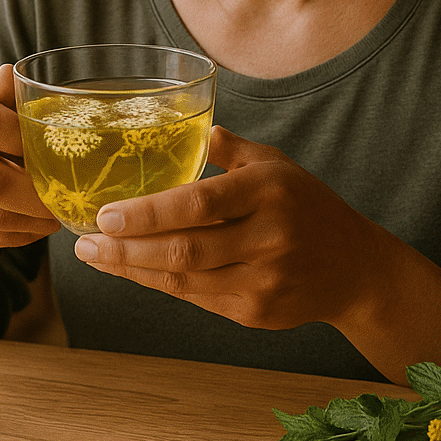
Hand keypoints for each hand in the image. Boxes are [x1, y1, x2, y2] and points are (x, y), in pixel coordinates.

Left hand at [71, 126, 391, 330]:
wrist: (356, 269)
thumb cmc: (308, 207)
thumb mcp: (277, 165)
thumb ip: (233, 150)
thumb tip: (195, 128)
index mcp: (269, 191)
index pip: (199, 203)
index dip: (147, 214)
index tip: (105, 214)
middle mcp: (268, 237)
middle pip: (184, 248)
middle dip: (126, 248)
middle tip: (84, 240)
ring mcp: (263, 279)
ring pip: (184, 279)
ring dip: (132, 269)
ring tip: (96, 256)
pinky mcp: (256, 311)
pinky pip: (196, 299)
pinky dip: (159, 284)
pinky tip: (133, 270)